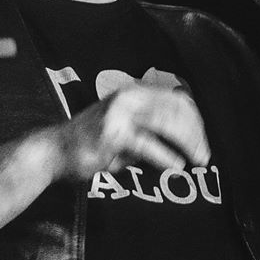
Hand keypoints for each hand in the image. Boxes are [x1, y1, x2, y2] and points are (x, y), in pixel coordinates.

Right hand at [51, 85, 210, 180]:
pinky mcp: (113, 135)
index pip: (176, 100)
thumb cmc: (92, 144)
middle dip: (196, 132)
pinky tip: (177, 166)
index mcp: (134, 93)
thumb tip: (188, 140)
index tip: (207, 141)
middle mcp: (129, 98)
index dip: (196, 120)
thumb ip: (151, 131)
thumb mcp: (125, 130)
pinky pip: (147, 145)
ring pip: (166, 122)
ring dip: (187, 142)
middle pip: (175, 109)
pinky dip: (166, 156)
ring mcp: (120, 114)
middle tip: (207, 155)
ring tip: (198, 160)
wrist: (53, 152)